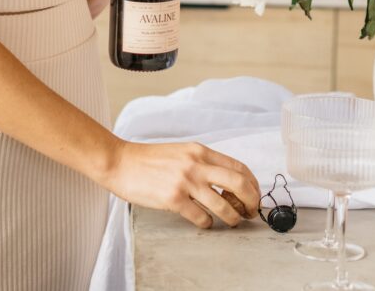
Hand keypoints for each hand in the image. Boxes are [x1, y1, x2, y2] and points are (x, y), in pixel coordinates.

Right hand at [104, 139, 260, 228]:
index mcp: (200, 151)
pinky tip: (204, 222)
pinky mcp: (173, 198)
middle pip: (239, 183)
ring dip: (233, 218)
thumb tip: (226, 182)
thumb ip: (202, 163)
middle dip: (250, 201)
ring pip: (223, 205)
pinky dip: (207, 224)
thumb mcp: (181, 152)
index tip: (253, 195)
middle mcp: (196, 163)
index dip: (252, 184)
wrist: (121, 162)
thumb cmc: (149, 159)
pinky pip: (201, 217)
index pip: (238, 167)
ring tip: (232, 221)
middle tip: (250, 212)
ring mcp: (185, 181)